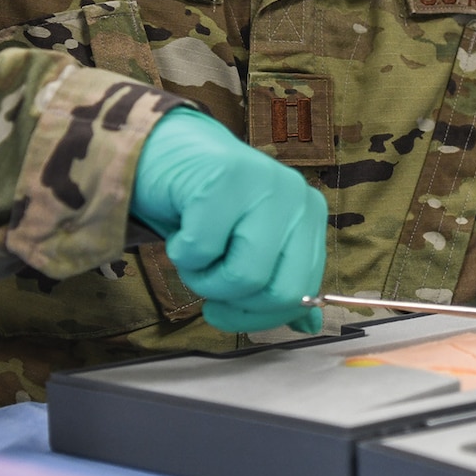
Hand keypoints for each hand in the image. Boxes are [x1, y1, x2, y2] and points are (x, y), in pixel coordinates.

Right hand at [130, 108, 327, 333]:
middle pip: (277, 292)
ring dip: (202, 276)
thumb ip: (280, 280)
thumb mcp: (252, 244)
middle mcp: (297, 197)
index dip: (260, 315)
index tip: (226, 309)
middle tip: (207, 277)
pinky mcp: (226, 177)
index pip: (302, 293)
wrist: (165, 150)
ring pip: (241, 277)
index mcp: (309, 217)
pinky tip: (181, 224)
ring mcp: (265, 184)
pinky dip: (180, 251)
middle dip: (232, 301)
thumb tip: (309, 325)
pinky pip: (201, 251)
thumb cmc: (208, 205)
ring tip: (193, 248)